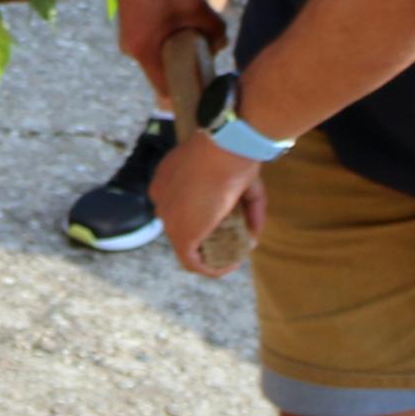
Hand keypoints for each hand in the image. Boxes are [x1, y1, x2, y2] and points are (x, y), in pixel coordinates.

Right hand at [108, 0, 219, 117]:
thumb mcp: (198, 7)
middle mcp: (130, 45)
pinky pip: (153, 37)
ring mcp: (128, 31)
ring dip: (179, 46)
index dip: (187, 93)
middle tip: (208, 54)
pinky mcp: (131, 17)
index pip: (165, 88)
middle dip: (186, 65)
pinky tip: (181, 15)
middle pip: (163, 69)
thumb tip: (220, 46)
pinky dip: (169, 33)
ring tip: (196, 28)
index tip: (207, 89)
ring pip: (159, 51)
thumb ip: (215, 32)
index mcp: (142, 49)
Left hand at [154, 125, 262, 275]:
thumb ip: (248, 209)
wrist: (224, 147)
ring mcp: (168, 218)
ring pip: (187, 247)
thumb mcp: (242, 182)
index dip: (201, 220)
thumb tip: (253, 236)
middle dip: (206, 238)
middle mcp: (161, 199)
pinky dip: (212, 268)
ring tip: (233, 257)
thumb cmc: (232, 157)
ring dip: (210, 256)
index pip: (178, 208)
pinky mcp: (181, 234)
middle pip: (181, 227)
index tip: (224, 225)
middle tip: (232, 241)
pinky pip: (194, 262)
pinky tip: (231, 264)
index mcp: (166, 181)